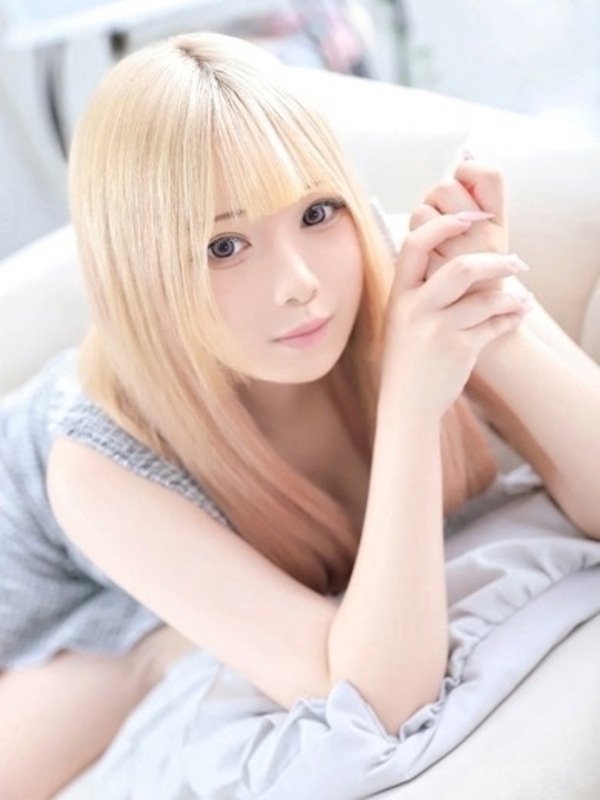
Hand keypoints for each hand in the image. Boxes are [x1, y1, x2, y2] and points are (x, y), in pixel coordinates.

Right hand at [382, 213, 530, 416]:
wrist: (406, 403)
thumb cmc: (406, 358)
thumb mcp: (398, 318)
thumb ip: (415, 287)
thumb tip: (442, 249)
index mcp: (399, 295)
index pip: (415, 244)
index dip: (444, 224)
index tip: (469, 216)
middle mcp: (415, 309)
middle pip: (461, 268)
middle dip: (496, 261)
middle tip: (515, 261)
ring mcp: (437, 330)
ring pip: (485, 299)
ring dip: (511, 296)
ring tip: (521, 298)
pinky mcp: (459, 350)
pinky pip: (494, 325)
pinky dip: (511, 318)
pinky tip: (518, 314)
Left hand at [409, 158, 507, 280]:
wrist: (478, 331)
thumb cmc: (477, 281)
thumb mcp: (488, 240)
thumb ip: (476, 202)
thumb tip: (466, 154)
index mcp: (499, 223)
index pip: (487, 173)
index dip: (468, 171)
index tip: (461, 189)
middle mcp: (484, 236)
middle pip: (446, 186)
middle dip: (435, 198)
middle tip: (441, 223)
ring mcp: (460, 254)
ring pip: (422, 211)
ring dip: (421, 223)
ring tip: (434, 246)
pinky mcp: (435, 273)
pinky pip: (411, 240)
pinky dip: (414, 247)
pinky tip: (425, 264)